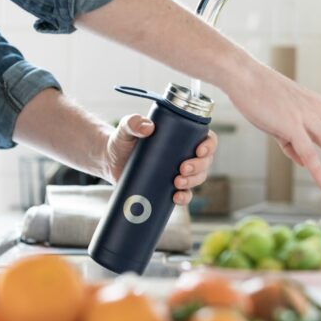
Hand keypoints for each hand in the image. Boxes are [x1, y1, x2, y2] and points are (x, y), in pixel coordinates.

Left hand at [103, 114, 217, 204]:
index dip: (209, 145)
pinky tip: (176, 198)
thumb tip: (147, 127)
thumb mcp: (126, 129)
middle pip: (205, 162)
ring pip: (198, 178)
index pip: (207, 138)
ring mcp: (178, 172)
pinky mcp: (169, 187)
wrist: (110, 161)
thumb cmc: (122, 140)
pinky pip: (184, 194)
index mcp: (183, 136)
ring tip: (177, 183)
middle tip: (182, 169)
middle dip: (199, 167)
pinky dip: (184, 198)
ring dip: (193, 182)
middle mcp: (185, 154)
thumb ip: (132, 123)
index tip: (199, 150)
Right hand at [228, 63, 320, 189]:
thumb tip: (302, 162)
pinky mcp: (290, 125)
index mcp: (320, 107)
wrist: (245, 76)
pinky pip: (307, 151)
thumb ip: (293, 142)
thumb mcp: (283, 119)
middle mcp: (319, 112)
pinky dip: (316, 169)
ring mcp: (306, 118)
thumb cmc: (262, 94)